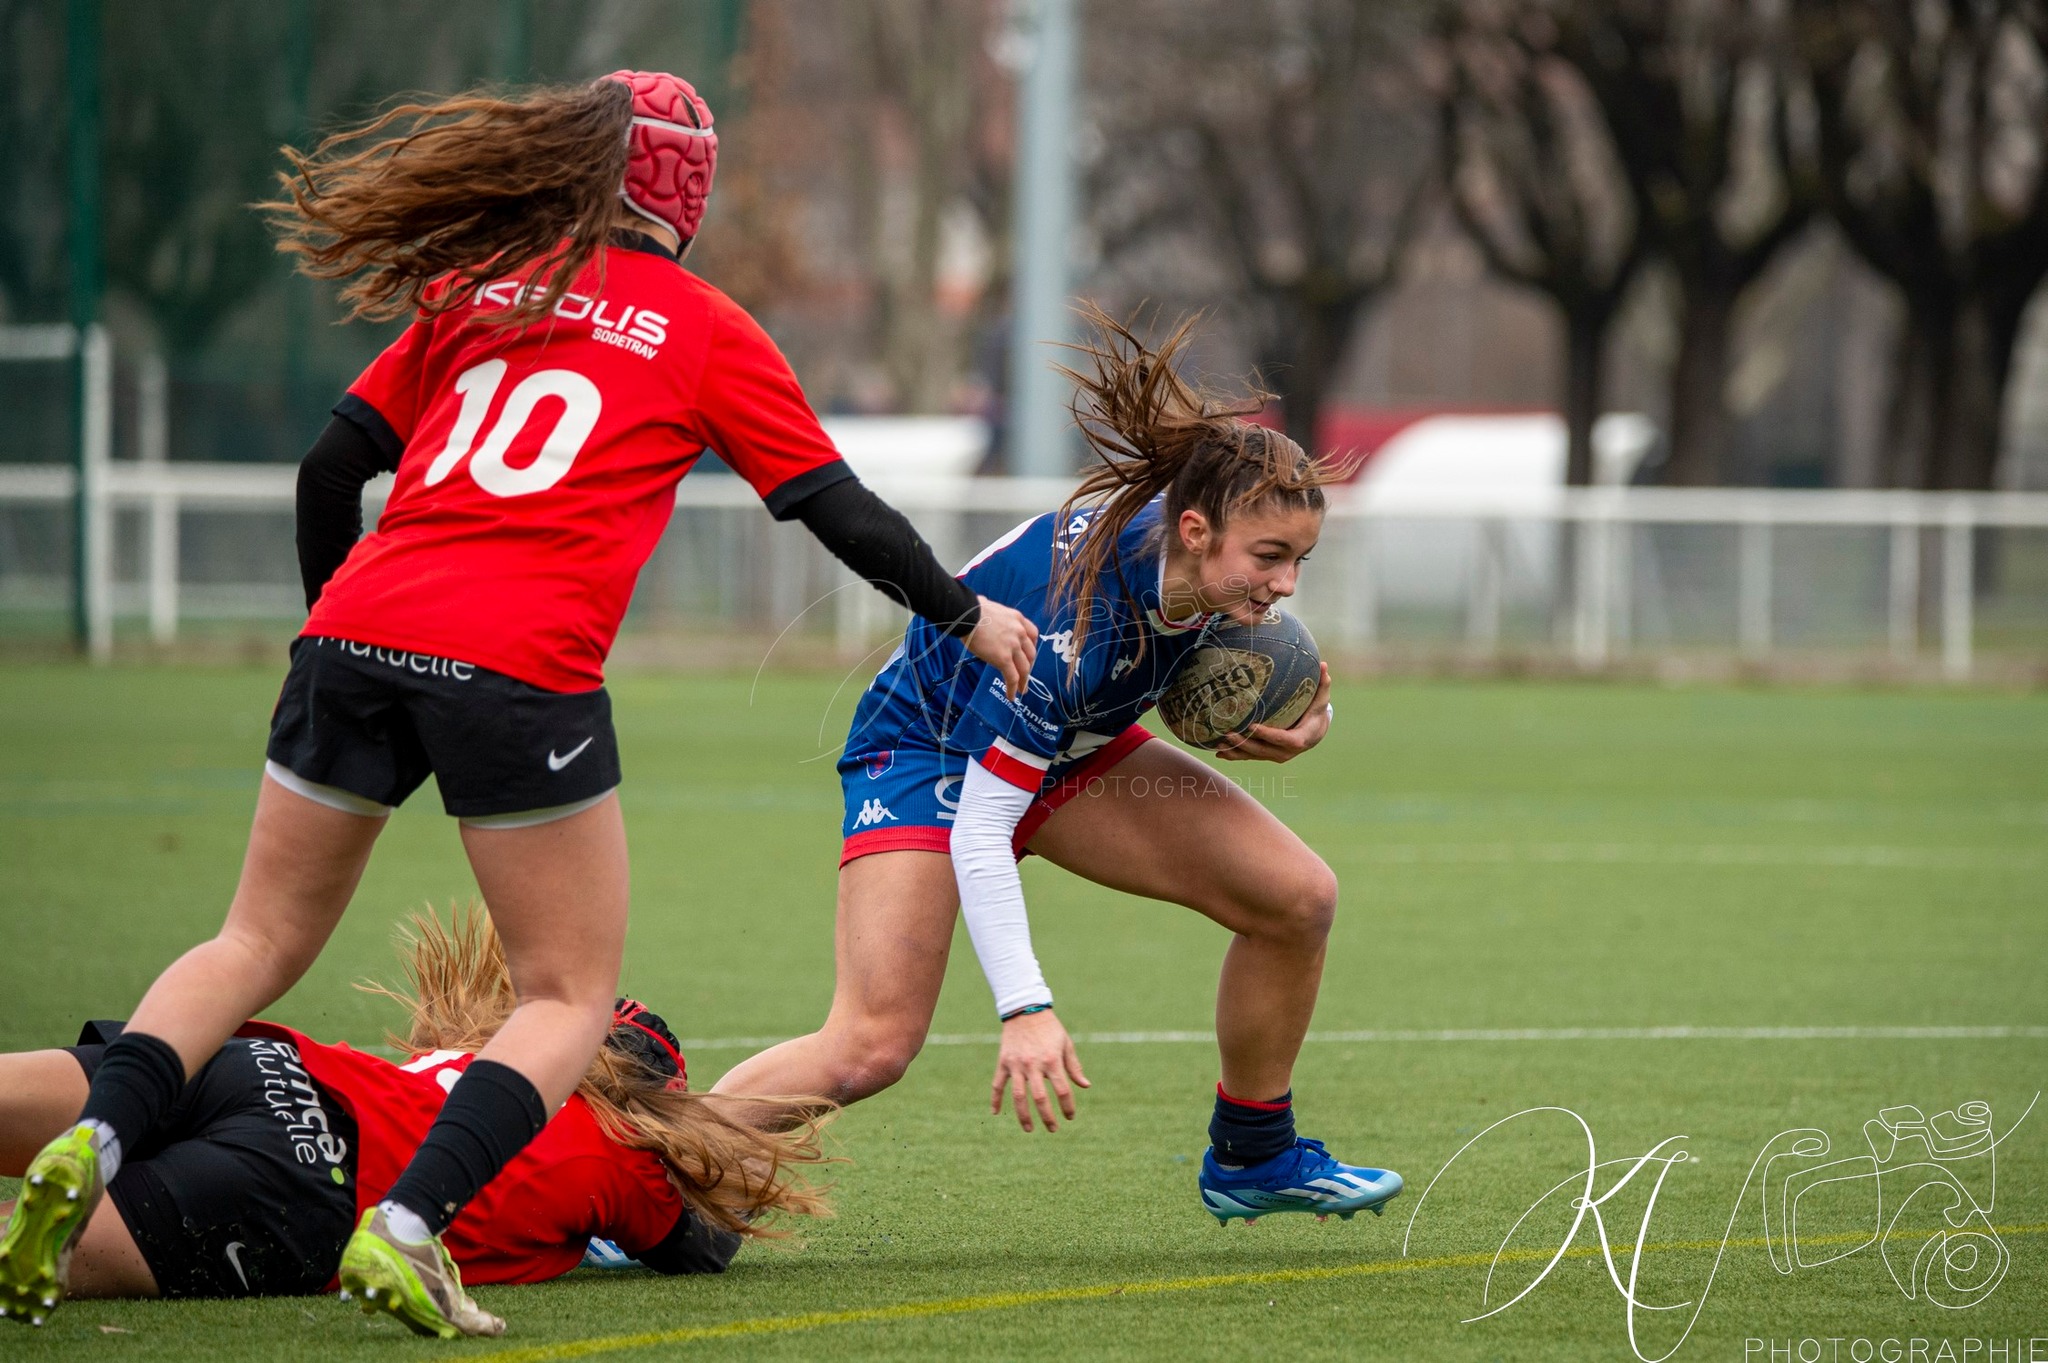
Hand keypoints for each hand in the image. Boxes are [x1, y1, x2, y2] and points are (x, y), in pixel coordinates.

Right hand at [965, 596, 1038, 698]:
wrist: (966, 613)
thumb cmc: (971, 609)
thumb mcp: (990, 606)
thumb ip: (993, 613)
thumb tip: (983, 603)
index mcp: (1017, 619)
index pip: (1032, 635)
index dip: (1031, 647)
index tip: (1028, 656)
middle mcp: (1020, 633)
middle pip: (1030, 654)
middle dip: (1029, 666)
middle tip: (1026, 676)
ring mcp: (1013, 646)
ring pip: (1024, 668)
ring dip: (1024, 681)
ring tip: (1022, 690)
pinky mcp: (1003, 658)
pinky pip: (1012, 677)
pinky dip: (1013, 688)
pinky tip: (1012, 696)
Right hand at [990, 1009, 1089, 1131]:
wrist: (1025, 1009)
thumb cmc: (1050, 1027)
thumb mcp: (1066, 1044)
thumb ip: (1074, 1067)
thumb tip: (1085, 1086)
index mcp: (1052, 1060)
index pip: (1063, 1090)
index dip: (1068, 1107)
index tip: (1070, 1116)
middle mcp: (1033, 1064)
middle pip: (1040, 1098)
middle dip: (1047, 1117)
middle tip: (1053, 1129)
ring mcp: (1016, 1064)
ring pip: (1018, 1096)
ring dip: (1023, 1116)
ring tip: (1029, 1129)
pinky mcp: (1003, 1062)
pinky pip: (997, 1084)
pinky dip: (995, 1099)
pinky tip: (994, 1113)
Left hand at [1214, 662, 1332, 762]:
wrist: (1314, 733)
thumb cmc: (1315, 712)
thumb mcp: (1321, 700)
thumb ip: (1322, 685)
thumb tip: (1325, 665)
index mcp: (1300, 739)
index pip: (1282, 739)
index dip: (1267, 734)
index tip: (1252, 725)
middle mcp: (1287, 752)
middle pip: (1264, 750)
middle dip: (1246, 743)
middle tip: (1229, 733)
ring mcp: (1276, 756)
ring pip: (1254, 756)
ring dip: (1236, 751)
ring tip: (1219, 744)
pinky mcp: (1267, 756)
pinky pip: (1250, 757)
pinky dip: (1235, 755)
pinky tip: (1219, 752)